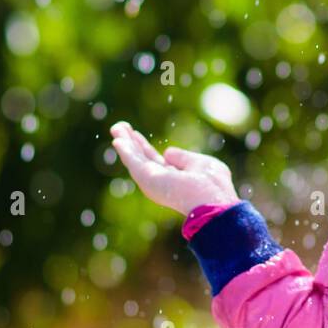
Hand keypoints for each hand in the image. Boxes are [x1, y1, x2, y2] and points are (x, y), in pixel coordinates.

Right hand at [109, 120, 239, 215]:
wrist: (210, 200)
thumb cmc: (212, 184)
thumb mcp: (200, 164)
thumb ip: (183, 158)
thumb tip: (167, 152)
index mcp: (174, 179)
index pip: (155, 160)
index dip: (144, 147)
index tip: (135, 134)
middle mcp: (160, 181)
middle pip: (141, 158)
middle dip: (130, 142)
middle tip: (119, 127)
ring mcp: (153, 181)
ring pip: (135, 158)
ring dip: (125, 142)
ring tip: (115, 127)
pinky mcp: (147, 178)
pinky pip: (133, 161)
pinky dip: (125, 150)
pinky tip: (117, 139)